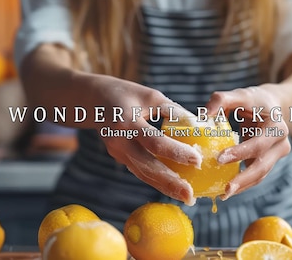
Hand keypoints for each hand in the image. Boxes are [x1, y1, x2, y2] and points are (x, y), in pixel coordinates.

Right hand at [90, 74, 201, 205]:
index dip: (176, 152)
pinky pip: (140, 171)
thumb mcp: (151, 96)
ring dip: (165, 187)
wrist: (91, 100)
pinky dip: (157, 180)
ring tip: (186, 198)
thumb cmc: (126, 94)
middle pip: (147, 166)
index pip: (154, 142)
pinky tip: (174, 188)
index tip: (197, 160)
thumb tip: (200, 126)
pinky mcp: (119, 157)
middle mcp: (120, 141)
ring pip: (143, 174)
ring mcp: (117, 152)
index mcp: (127, 122)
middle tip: (190, 196)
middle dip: (170, 183)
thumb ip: (174, 111)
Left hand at [205, 84, 291, 200]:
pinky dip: (242, 184)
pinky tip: (225, 190)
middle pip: (263, 166)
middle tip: (225, 189)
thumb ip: (222, 100)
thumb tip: (203, 116)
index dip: (241, 152)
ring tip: (223, 195)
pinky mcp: (268, 163)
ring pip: (260, 175)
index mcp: (277, 127)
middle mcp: (281, 144)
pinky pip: (256, 176)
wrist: (273, 107)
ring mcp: (276, 156)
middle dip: (243, 179)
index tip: (219, 159)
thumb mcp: (240, 95)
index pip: (259, 143)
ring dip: (242, 186)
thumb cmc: (253, 101)